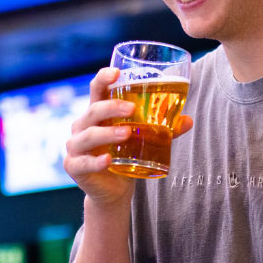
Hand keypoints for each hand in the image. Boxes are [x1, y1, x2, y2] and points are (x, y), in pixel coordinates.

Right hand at [63, 67, 193, 207]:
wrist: (113, 190)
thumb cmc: (126, 157)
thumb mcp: (143, 140)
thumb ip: (163, 130)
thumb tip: (188, 121)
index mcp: (98, 113)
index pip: (97, 89)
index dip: (104, 78)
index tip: (117, 72)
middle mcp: (83, 126)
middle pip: (93, 110)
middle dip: (112, 107)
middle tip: (131, 109)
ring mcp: (76, 146)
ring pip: (88, 135)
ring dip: (107, 133)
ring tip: (127, 134)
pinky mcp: (74, 166)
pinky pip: (83, 163)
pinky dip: (96, 161)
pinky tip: (107, 160)